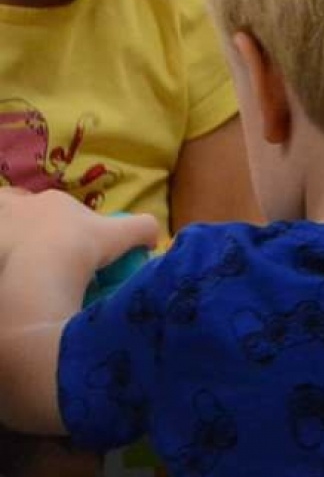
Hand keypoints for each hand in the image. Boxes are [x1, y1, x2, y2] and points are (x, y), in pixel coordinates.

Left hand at [0, 189, 158, 275]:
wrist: (37, 272)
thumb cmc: (80, 247)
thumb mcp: (123, 236)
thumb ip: (144, 229)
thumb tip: (155, 236)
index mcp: (55, 201)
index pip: (58, 206)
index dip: (67, 223)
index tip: (76, 246)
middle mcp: (22, 205)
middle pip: (24, 209)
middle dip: (32, 225)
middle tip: (46, 253)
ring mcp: (1, 225)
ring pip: (6, 226)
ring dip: (14, 238)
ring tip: (26, 262)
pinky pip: (3, 255)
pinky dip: (8, 260)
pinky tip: (16, 275)